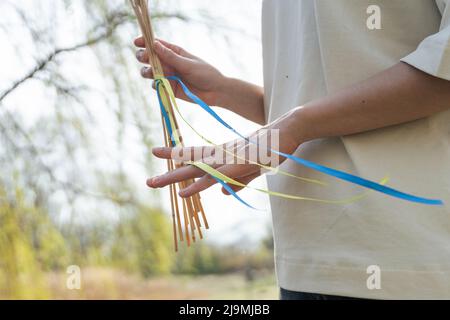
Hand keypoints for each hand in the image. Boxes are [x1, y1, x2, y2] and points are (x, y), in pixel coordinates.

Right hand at [134, 37, 226, 106]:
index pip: (156, 44)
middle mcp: (169, 63)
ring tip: (151, 73)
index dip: (145, 42)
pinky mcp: (168, 88)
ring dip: (146, 71)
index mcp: (174, 52)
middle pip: (149, 57)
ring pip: (149, 72)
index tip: (137, 42)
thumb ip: (171, 57)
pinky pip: (156, 85)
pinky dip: (155, 84)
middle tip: (145, 58)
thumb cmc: (205, 74)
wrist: (215, 92)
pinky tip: (160, 84)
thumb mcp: (188, 64)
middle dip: (143, 57)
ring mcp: (168, 76)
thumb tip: (154, 44)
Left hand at [146, 108, 303, 196]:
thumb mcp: (253, 168)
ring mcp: (228, 160)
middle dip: (169, 173)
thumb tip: (224, 194)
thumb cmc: (271, 146)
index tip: (155, 151)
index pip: (194, 154)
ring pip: (196, 170)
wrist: (287, 129)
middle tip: (148, 181)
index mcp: (223, 153)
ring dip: (175, 178)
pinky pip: (213, 178)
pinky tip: (184, 192)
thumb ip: (238, 181)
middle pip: (190, 164)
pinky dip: (198, 186)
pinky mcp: (237, 166)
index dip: (175, 154)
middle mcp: (221, 155)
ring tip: (154, 183)